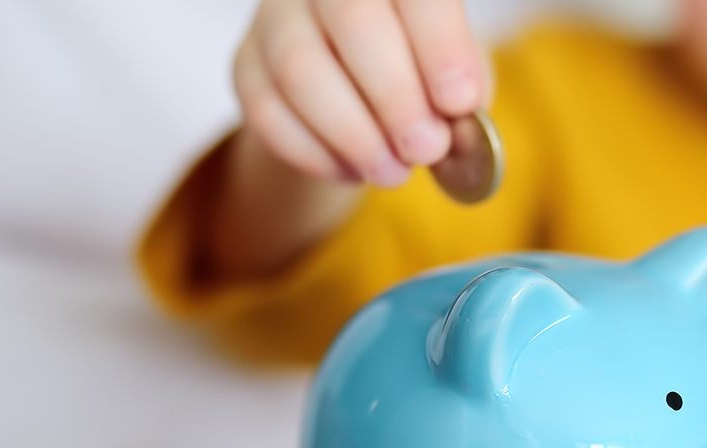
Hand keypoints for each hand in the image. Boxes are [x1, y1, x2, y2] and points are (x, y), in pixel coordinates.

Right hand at [235, 0, 486, 185]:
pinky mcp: (244, 64)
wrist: (354, 86)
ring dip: (354, 134)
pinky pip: (268, 112)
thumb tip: (459, 123)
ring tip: (393, 171)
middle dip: (396, 96)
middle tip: (427, 148)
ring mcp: (276, 17)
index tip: (459, 101)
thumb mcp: (454, 73)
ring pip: (300, 70)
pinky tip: (352, 170)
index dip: (440, 44)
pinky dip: (316, 153)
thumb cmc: (418, 70)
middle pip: (352, 21)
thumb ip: (462, 90)